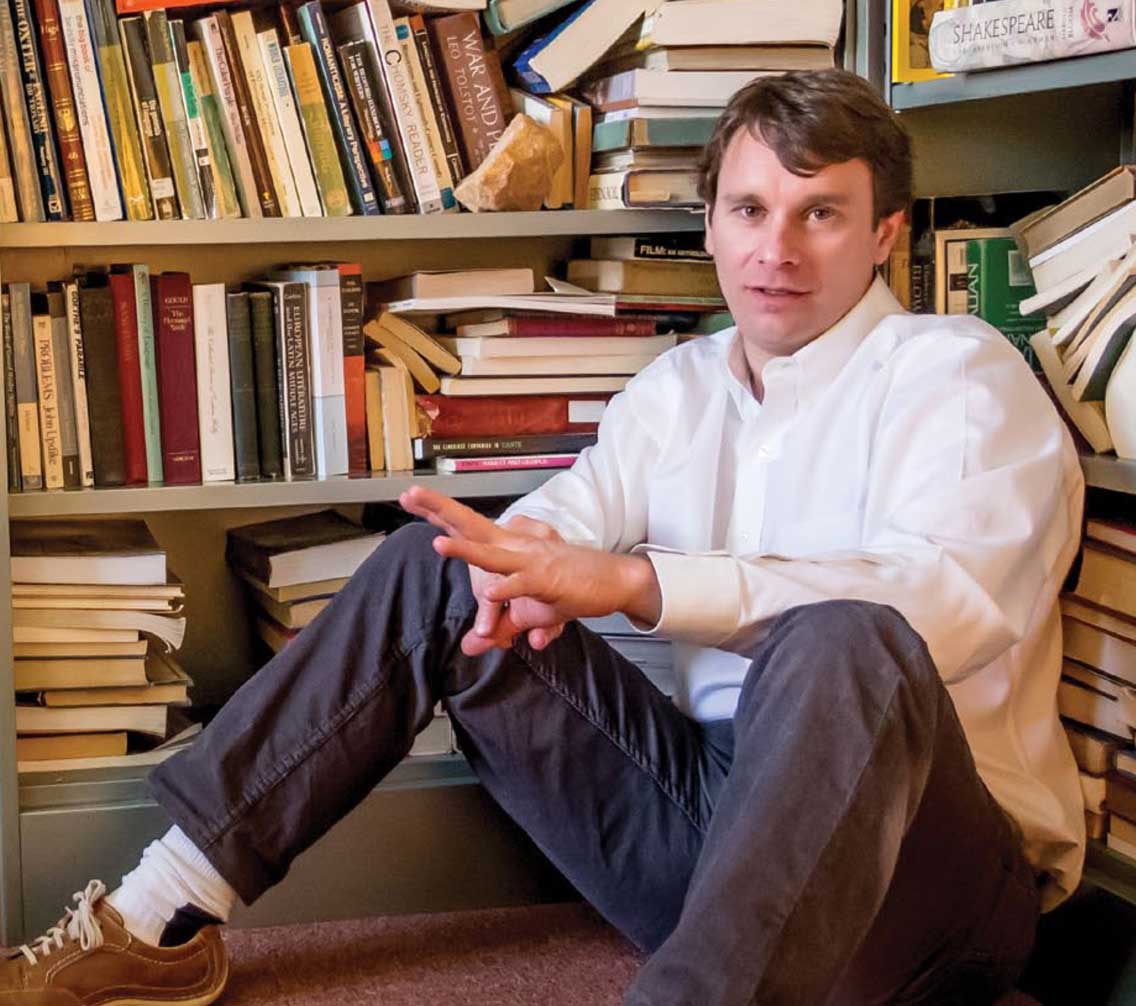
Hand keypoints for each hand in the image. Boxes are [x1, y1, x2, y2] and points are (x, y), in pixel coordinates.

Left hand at [399, 487, 568, 655]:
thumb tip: (470, 647)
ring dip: (466, 550)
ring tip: (439, 544)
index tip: (409, 496)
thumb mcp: (526, 614)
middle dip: (439, 508)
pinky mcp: (549, 579)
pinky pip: (524, 584)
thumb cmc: (568, 588)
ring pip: (492, 555)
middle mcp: (515, 546)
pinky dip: (507, 589)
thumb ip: (497, 629)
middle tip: (410, 494)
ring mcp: (531, 560)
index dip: (436, 510)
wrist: (612, 580)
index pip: (466, 524)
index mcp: (507, 546)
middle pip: (471, 523)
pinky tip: (491, 591)